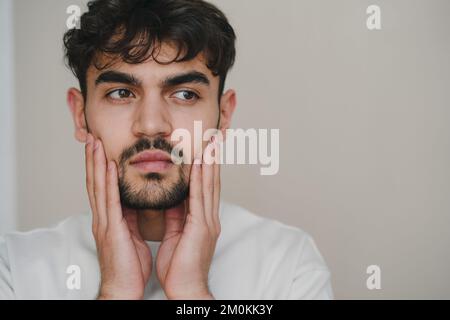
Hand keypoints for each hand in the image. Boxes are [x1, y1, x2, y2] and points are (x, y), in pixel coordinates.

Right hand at [85, 133, 151, 299]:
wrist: (125, 288)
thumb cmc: (130, 265)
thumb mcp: (132, 234)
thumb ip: (132, 216)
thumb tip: (139, 200)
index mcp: (110, 219)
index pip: (103, 187)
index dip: (100, 167)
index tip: (101, 147)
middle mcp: (103, 218)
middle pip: (96, 182)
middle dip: (93, 159)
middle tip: (92, 137)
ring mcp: (104, 223)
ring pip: (98, 187)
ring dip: (96, 164)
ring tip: (95, 144)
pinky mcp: (110, 230)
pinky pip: (109, 201)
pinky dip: (107, 182)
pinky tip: (108, 167)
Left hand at [155, 138, 220, 299]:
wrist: (185, 288)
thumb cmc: (179, 266)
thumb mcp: (176, 235)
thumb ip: (175, 215)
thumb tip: (170, 199)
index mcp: (203, 220)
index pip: (205, 188)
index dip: (207, 167)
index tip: (205, 148)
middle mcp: (209, 218)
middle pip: (212, 182)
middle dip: (213, 159)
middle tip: (214, 138)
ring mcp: (208, 222)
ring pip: (209, 186)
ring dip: (210, 163)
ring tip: (210, 143)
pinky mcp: (202, 228)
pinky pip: (200, 198)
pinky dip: (201, 179)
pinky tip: (200, 164)